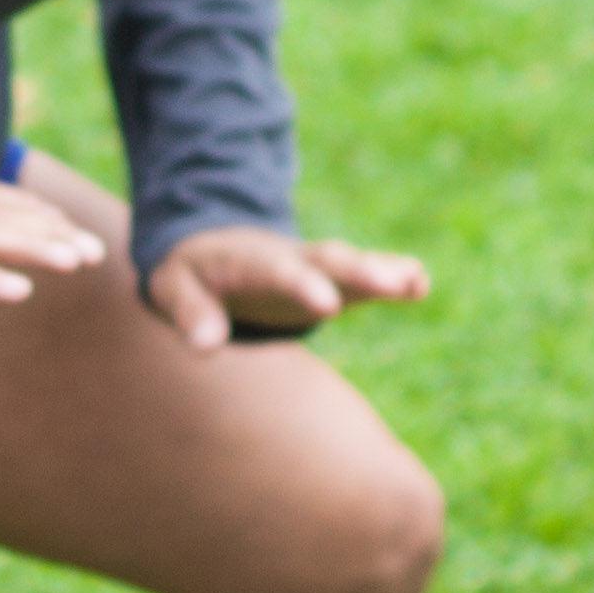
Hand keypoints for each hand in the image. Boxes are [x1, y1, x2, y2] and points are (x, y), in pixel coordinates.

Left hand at [141, 225, 429, 351]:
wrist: (209, 245)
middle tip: (393, 284)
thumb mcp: (173, 287)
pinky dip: (390, 274)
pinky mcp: (329, 279)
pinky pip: (362, 275)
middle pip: (328, 261)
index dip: (302, 286)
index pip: (277, 272)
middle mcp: (290, 257)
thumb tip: (205, 347)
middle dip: (360, 272)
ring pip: (350, 265)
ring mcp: (313, 265)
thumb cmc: (189, 273)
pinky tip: (420, 283)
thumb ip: (190, 313)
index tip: (326, 307)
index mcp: (250, 259)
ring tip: (414, 282)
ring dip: (382, 272)